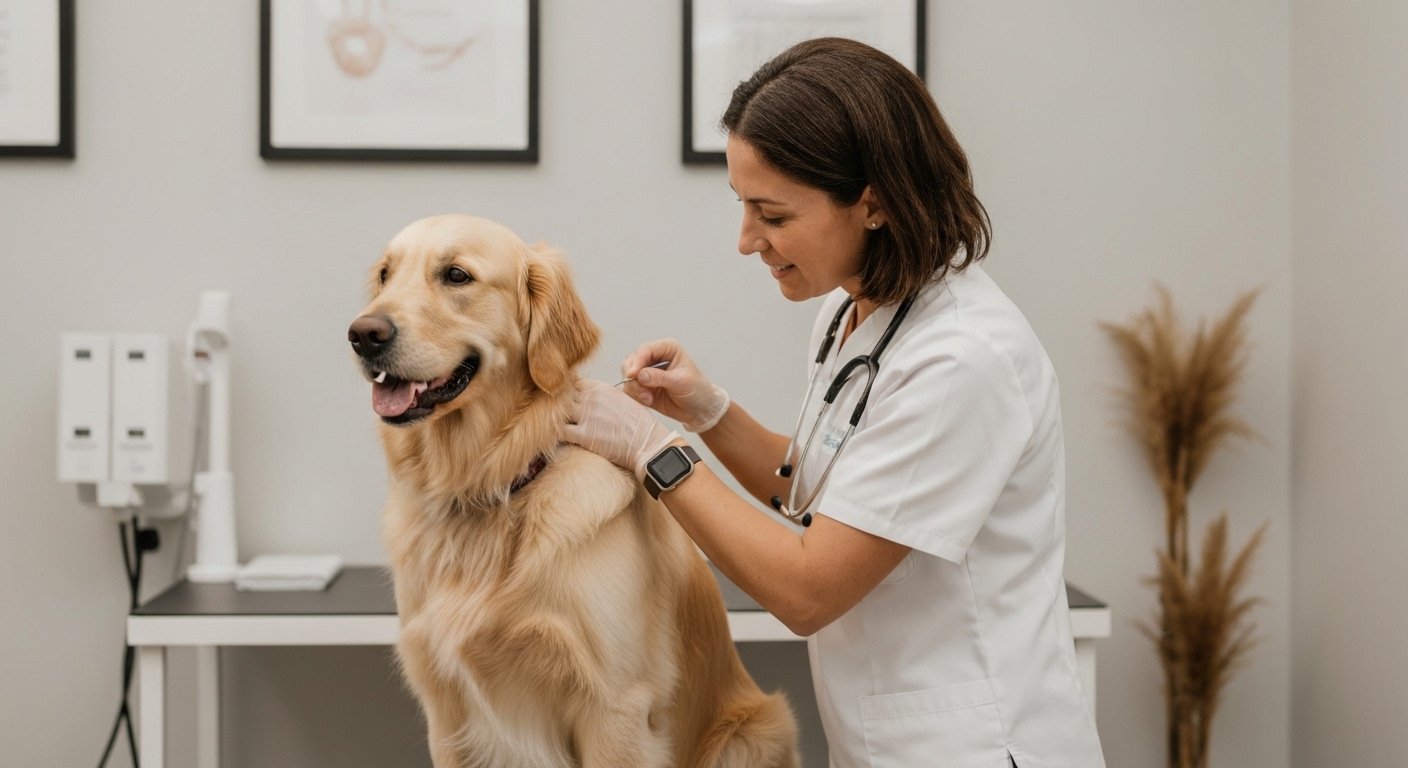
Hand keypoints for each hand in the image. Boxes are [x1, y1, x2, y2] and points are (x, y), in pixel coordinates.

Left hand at [564, 379, 680, 479]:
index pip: (573, 384)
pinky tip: (560, 438)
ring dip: (557, 419)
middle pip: (563, 397)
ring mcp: (587, 415)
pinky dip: (557, 434)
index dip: (569, 394)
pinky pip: (559, 430)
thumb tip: (590, 399)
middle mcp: (592, 398)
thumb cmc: (639, 425)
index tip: (568, 403)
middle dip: (560, 406)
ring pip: (558, 411)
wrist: (647, 443)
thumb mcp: (623, 399)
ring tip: (559, 427)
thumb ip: (604, 396)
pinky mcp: (584, 435)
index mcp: (601, 388)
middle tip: (559, 416)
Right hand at [621, 339, 729, 432]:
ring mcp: (648, 373)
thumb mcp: (681, 381)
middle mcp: (655, 358)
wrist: (701, 410)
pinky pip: (630, 389)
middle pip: (631, 361)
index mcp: (667, 349)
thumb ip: (659, 377)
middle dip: (633, 377)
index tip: (632, 375)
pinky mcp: (644, 388)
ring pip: (628, 376)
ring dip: (634, 388)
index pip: (645, 350)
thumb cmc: (698, 390)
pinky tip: (648, 401)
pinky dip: (635, 396)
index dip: (637, 361)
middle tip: (642, 391)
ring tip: (648, 399)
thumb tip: (639, 375)